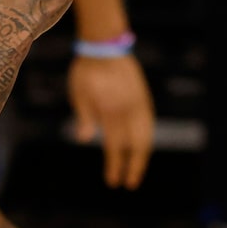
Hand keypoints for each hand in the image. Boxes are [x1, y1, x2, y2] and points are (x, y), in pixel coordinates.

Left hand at [68, 52, 151, 188]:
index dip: (114, 166)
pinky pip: (148, 122)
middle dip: (133, 166)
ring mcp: (138, 102)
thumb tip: (84, 140)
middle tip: (130, 184)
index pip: (115, 146)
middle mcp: (129, 109)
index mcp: (111, 110)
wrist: (104, 44)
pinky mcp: (142, 96)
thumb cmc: (85, 70)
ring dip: (142, 155)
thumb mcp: (79, 94)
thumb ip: (84, 117)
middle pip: (136, 145)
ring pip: (146, 135)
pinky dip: (146, 137)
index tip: (113, 182)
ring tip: (137, 169)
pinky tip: (142, 146)